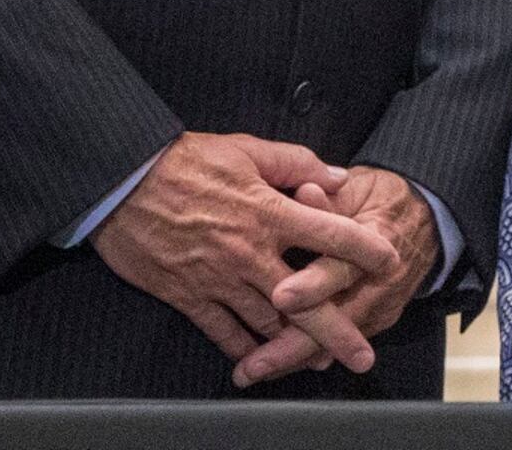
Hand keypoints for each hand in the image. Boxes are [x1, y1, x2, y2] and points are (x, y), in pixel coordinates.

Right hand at [91, 134, 404, 366]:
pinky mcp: (187, 295)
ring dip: (294, 345)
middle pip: (305, 300)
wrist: (121, 183)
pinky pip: (222, 331)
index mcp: (270, 212)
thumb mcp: (247, 149)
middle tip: (362, 355)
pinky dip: (244, 348)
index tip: (390, 263)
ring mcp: (219, 278)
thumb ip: (297, 163)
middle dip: (338, 330)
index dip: (366, 250)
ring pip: (267, 322)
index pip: (332, 235)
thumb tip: (339, 176)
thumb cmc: (185, 161)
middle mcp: (250, 252)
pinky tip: (260, 360)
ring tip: (319, 362)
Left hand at [231, 167, 440, 387]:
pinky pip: (340, 345)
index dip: (312, 284)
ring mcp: (382, 306)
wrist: (426, 216)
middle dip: (292, 345)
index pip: (343, 267)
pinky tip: (275, 366)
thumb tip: (304, 193)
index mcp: (380, 242)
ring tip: (252, 371)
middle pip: (337, 320)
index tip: (280, 295)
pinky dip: (307, 355)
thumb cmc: (382, 199)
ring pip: (337, 342)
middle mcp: (383, 282)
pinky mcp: (378, 320)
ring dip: (293, 358)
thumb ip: (327, 199)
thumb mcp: (356, 189)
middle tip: (254, 363)